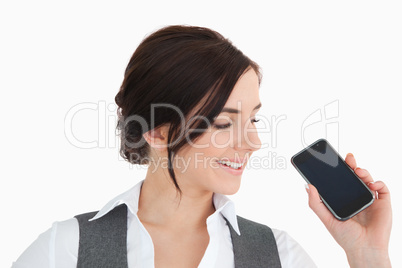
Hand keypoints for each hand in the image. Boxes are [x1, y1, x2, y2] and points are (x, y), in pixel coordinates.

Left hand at [305, 153, 391, 267]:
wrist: (364, 249)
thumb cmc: (346, 237)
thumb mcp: (326, 219)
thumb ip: (316, 203)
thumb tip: (307, 185)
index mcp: (344, 199)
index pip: (341, 180)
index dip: (339, 169)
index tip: (333, 159)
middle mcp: (357, 197)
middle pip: (355, 176)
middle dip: (352, 164)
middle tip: (348, 158)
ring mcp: (370, 199)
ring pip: (368, 179)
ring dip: (363, 171)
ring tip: (358, 170)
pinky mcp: (383, 203)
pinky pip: (382, 188)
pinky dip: (378, 182)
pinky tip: (371, 183)